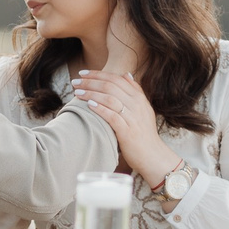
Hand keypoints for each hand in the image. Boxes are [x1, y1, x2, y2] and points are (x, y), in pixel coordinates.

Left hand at [72, 69, 181, 183]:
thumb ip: (136, 91)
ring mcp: (133, 118)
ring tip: (78, 93)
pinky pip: (112, 116)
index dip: (98, 74)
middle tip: (75, 82)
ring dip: (91, 93)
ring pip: (110, 99)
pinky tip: (89, 105)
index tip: (83, 73)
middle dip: (90, 82)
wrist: (153, 155)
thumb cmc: (144, 133)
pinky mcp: (128, 132)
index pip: (116, 79)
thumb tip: (126, 74)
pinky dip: (100, 109)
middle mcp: (137, 105)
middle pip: (110, 86)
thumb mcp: (144, 109)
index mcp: (139, 98)